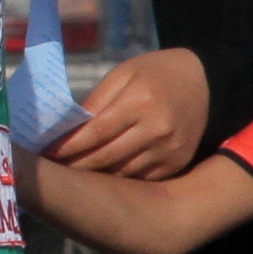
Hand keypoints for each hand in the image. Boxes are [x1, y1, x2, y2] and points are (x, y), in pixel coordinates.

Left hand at [45, 46, 208, 179]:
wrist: (207, 83)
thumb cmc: (157, 73)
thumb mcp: (124, 73)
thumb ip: (96, 101)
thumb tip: (67, 131)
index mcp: (141, 101)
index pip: (96, 132)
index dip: (68, 147)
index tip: (45, 153)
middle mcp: (157, 129)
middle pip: (105, 158)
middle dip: (74, 165)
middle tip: (50, 170)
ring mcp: (168, 151)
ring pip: (120, 173)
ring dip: (92, 177)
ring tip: (70, 175)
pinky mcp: (175, 164)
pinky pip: (139, 179)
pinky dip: (116, 180)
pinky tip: (99, 178)